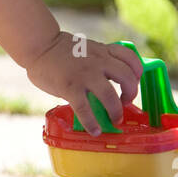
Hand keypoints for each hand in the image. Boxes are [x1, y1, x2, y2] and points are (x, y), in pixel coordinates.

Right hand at [26, 34, 142, 135]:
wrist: (39, 45)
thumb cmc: (61, 50)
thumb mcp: (87, 48)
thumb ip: (99, 60)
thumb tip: (109, 80)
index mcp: (103, 51)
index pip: (131, 58)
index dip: (137, 72)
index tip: (134, 82)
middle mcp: (98, 61)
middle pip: (127, 77)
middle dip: (132, 94)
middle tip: (126, 103)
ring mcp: (84, 74)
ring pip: (110, 96)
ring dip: (116, 111)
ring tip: (115, 119)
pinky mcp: (70, 87)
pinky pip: (85, 109)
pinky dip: (92, 123)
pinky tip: (94, 131)